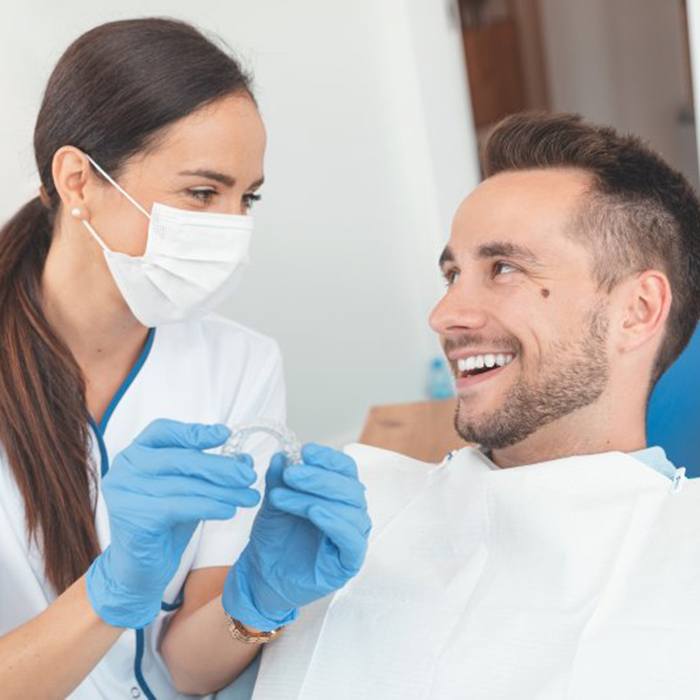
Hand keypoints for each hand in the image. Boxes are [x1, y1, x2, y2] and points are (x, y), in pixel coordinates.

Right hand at [86, 419, 259, 628]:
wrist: (140, 569)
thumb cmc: (165, 523)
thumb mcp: (190, 490)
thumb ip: (210, 472)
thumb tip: (244, 460)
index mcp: (134, 453)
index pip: (163, 431)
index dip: (194, 431)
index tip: (226, 434)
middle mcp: (124, 468)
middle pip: (179, 458)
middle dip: (220, 467)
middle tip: (249, 476)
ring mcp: (124, 492)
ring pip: (184, 484)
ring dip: (222, 490)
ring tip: (249, 497)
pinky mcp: (133, 517)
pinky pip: (179, 506)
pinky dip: (208, 506)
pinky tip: (229, 510)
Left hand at [222, 443, 370, 630]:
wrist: (262, 577)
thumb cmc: (274, 539)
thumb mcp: (274, 503)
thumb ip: (280, 480)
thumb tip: (282, 455)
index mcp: (338, 496)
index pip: (345, 470)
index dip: (329, 458)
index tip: (305, 451)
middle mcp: (351, 514)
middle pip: (349, 487)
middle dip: (319, 477)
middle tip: (291, 473)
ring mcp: (352, 538)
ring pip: (349, 510)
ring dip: (316, 497)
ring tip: (284, 496)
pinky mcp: (349, 562)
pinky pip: (351, 539)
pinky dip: (334, 522)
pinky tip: (315, 512)